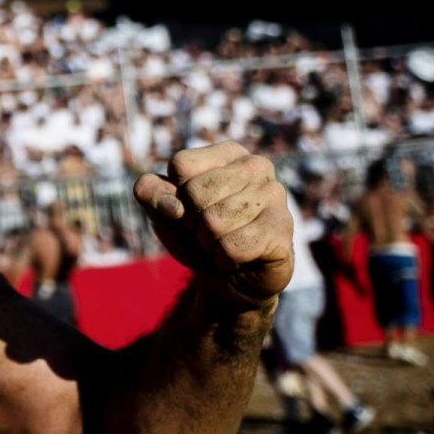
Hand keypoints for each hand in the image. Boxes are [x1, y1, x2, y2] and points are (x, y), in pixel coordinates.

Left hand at [134, 142, 292, 309]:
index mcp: (228, 154)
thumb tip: (171, 205)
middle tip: (207, 231)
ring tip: (223, 242)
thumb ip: (150, 193)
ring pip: (214, 222)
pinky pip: (232, 247)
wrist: (228, 279)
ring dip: (208, 243)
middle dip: (192, 222)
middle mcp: (257, 166)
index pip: (181, 165)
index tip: (189, 209)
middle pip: (196, 193)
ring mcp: (275, 195)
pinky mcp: (283, 229)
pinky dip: (224, 259)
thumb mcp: (162, 211)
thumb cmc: (195, 236)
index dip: (175, 196)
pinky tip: (238, 256)